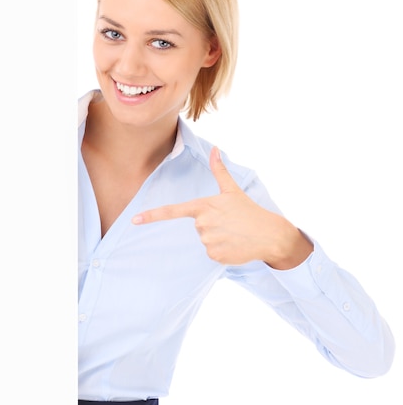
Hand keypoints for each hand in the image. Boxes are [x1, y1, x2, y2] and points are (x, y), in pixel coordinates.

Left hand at [132, 147, 312, 267]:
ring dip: (217, 238)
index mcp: (203, 207)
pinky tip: (235, 245)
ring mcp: (208, 240)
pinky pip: (212, 253)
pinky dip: (222, 250)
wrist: (270, 235)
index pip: (172, 211)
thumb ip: (219, 170)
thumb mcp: (232, 190)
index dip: (152, 215)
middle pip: (197, 226)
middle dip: (212, 225)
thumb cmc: (249, 211)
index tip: (134, 220)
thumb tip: (214, 149)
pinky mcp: (215, 255)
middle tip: (230, 223)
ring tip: (234, 233)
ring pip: (205, 240)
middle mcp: (202, 224)